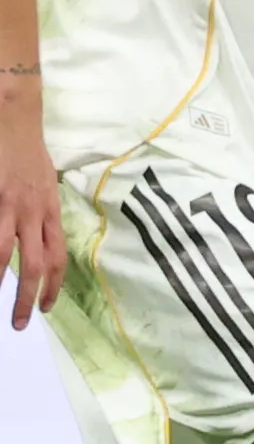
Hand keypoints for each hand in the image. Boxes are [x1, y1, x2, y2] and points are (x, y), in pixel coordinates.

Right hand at [0, 114, 62, 330]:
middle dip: (28, 299)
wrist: (14, 119)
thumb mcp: (44, 186)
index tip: (48, 309)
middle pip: (36, 266)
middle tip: (20, 324)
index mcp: (51, 212)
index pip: (58, 258)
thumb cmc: (26, 154)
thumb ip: (40, 214)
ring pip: (3, 257)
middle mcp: (34, 214)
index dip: (55, 287)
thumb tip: (38, 240)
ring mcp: (10, 207)